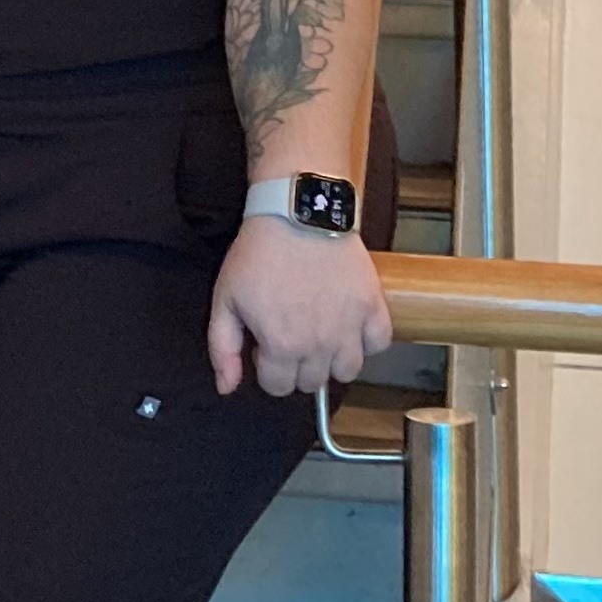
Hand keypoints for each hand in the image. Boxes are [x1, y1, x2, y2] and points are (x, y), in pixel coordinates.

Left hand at [207, 213, 393, 399]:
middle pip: (312, 382)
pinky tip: (349, 325)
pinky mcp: (373, 306)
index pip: (278, 387)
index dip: (266, 366)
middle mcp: (320, 344)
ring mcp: (351, 327)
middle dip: (295, 365)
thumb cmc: (258, 254)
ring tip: (319, 332)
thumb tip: (226, 389)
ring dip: (331, 360)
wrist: (297, 212)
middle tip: (289, 331)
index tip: (264, 341)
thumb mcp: (224, 299)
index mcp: (282, 346)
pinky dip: (366, 340)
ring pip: (347, 371)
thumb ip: (223, 349)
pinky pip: (379, 343)